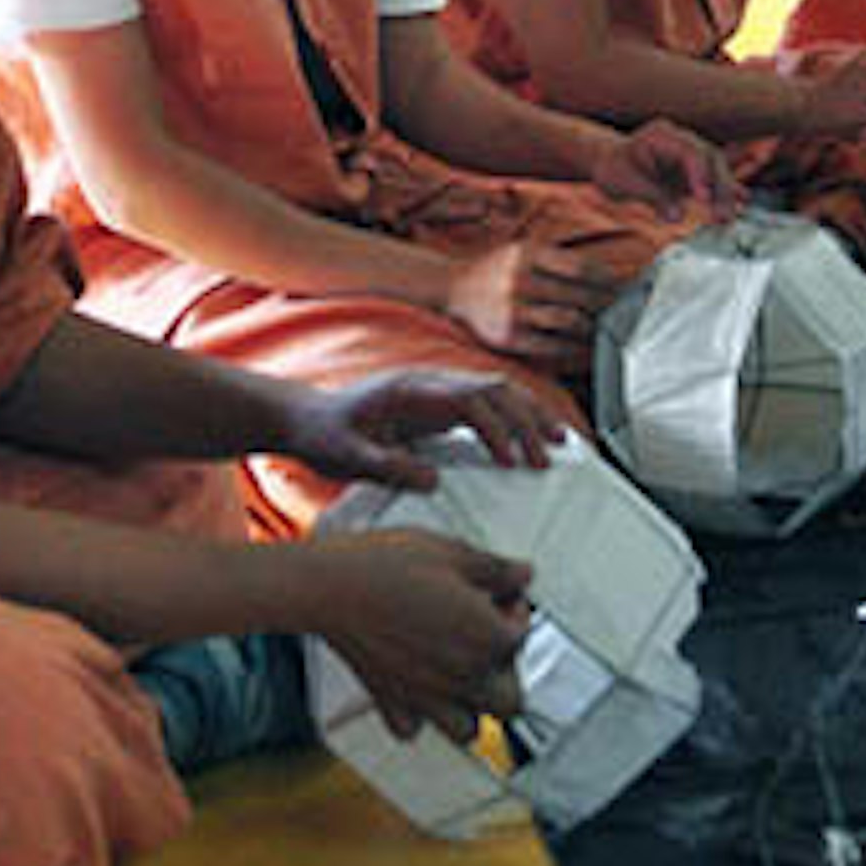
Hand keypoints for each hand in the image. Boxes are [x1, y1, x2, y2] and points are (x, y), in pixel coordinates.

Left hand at [282, 368, 564, 487]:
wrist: (306, 419)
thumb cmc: (325, 436)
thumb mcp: (347, 457)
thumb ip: (387, 467)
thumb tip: (432, 481)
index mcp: (410, 391)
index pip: (469, 401)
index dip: (496, 429)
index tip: (512, 461)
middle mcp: (430, 384)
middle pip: (493, 389)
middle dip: (527, 418)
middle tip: (551, 455)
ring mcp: (436, 391)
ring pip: (496, 390)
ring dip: (529, 412)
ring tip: (559, 441)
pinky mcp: (439, 405)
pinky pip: (487, 403)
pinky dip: (515, 416)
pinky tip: (531, 436)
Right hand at [295, 533, 534, 742]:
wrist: (330, 586)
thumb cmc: (387, 566)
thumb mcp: (453, 552)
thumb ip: (497, 569)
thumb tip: (523, 574)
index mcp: (486, 639)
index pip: (522, 636)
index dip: (515, 609)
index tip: (500, 594)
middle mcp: (463, 677)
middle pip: (511, 701)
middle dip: (507, 672)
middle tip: (489, 640)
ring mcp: (427, 697)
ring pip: (468, 730)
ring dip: (471, 707)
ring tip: (460, 673)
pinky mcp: (391, 703)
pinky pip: (413, 729)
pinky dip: (419, 716)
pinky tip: (417, 687)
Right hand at [442, 234, 633, 371]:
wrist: (455, 289)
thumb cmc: (500, 268)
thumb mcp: (524, 249)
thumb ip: (558, 257)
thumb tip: (607, 275)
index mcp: (527, 253)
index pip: (579, 266)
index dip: (606, 278)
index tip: (623, 287)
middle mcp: (520, 280)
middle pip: (578, 294)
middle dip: (606, 304)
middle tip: (626, 312)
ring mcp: (513, 310)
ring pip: (568, 320)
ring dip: (594, 326)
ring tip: (609, 330)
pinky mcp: (508, 337)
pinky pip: (551, 346)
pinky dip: (574, 349)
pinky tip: (587, 350)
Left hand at [591, 118, 740, 219]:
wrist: (610, 164)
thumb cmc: (614, 170)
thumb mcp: (626, 183)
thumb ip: (653, 197)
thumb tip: (677, 217)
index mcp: (662, 135)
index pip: (690, 151)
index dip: (700, 174)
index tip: (704, 199)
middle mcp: (681, 140)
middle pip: (710, 158)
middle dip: (720, 187)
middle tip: (723, 216)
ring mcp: (689, 154)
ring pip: (716, 169)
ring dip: (725, 193)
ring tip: (728, 218)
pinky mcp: (692, 170)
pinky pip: (713, 178)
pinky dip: (724, 190)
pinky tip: (743, 200)